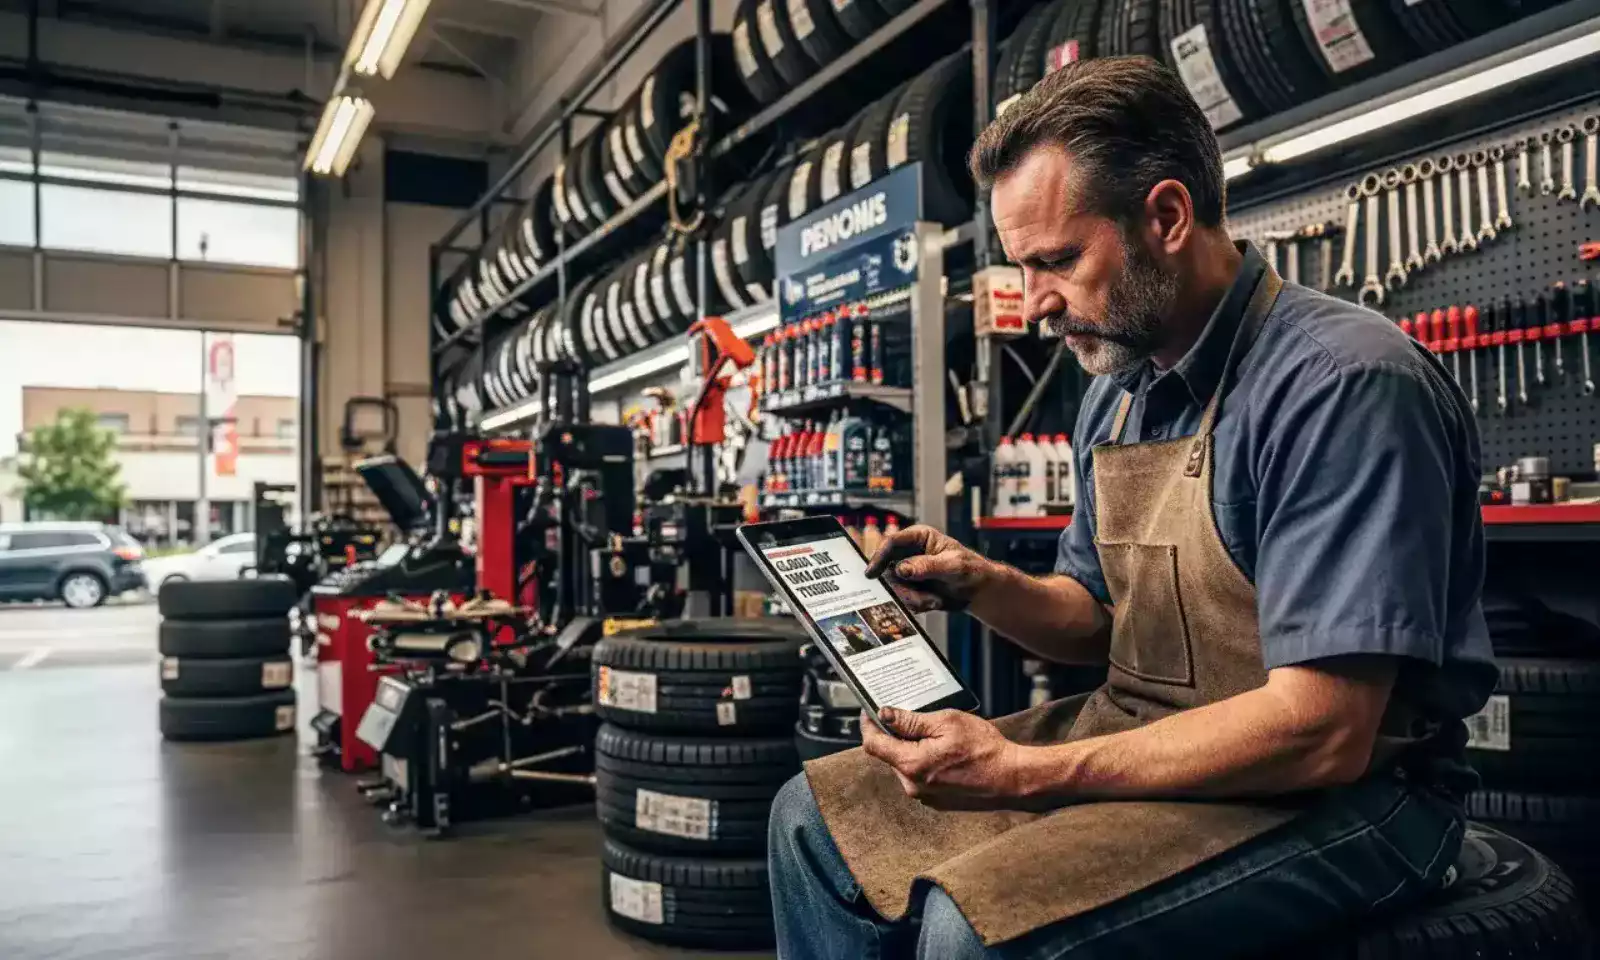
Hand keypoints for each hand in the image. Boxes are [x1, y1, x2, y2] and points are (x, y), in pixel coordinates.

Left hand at [861, 707, 1026, 809]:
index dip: (868, 725)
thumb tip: (885, 715)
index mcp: (911, 765)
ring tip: (935, 733)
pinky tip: (944, 750)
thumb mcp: (946, 723)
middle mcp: (912, 784)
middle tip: (911, 715)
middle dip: (895, 734)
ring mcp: (924, 795)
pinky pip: (920, 774)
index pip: (874, 744)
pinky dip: (924, 760)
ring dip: (911, 747)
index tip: (869, 711)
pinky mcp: (935, 799)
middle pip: (889, 754)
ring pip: (905, 764)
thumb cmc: (983, 749)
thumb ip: (911, 720)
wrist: (1010, 777)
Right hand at [864, 524, 995, 612]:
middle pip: (887, 569)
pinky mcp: (909, 588)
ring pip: (894, 587)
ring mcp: (907, 572)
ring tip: (934, 599)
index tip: (872, 573)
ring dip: (913, 598)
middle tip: (918, 598)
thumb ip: (927, 566)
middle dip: (901, 587)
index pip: (891, 542)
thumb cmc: (971, 569)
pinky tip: (933, 601)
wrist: (978, 591)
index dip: (879, 556)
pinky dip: (917, 604)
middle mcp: (908, 553)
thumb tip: (902, 569)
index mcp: (918, 537)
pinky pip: (902, 599)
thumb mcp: (952, 566)